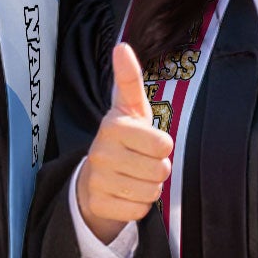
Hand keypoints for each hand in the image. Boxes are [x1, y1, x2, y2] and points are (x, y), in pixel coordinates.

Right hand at [75, 42, 172, 243]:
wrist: (94, 177)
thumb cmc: (123, 139)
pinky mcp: (98, 204)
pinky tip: (125, 193)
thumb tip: (122, 46)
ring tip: (134, 177)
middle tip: (142, 162)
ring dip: (150, 187)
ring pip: (151, 192)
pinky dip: (138, 205)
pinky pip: (139, 210)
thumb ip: (129, 79)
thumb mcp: (129, 108)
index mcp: (113, 126)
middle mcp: (101, 152)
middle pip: (160, 170)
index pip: (163, 144)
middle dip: (158, 169)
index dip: (162, 146)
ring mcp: (97, 180)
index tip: (149, 141)